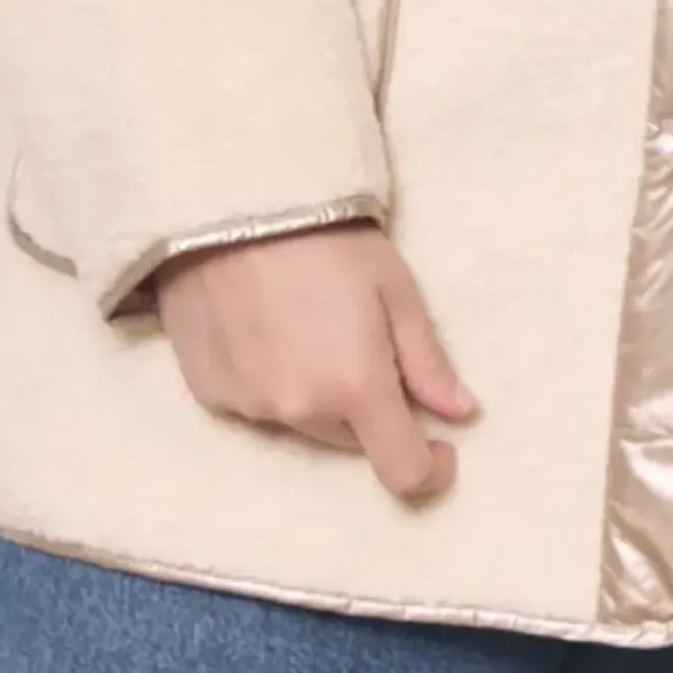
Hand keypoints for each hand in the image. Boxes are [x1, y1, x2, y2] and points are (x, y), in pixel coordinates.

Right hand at [154, 219, 478, 501]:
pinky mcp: (210, 392)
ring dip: (317, 396)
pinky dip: (271, 382)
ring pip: (302, 423)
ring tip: (309, 324)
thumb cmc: (328, 235)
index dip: (429, 469)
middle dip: (368, 409)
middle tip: (363, 342)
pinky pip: (256, 405)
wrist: (232, 200)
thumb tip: (461, 412)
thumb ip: (427, 360)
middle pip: (351, 440)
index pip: (402, 471)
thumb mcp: (395, 286)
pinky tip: (266, 327)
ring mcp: (249, 406)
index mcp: (356, 387)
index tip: (440, 446)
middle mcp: (299, 411)